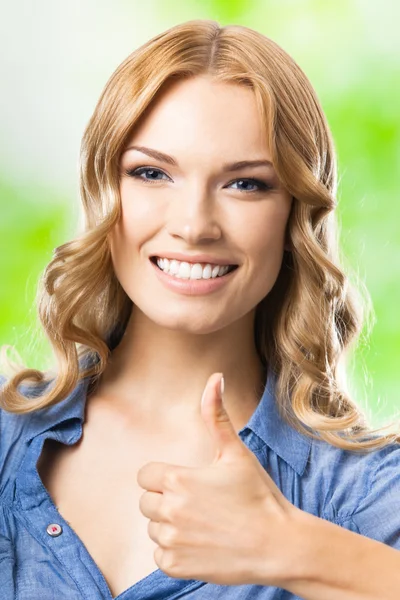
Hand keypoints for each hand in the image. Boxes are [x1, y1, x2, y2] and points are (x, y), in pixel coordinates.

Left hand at [137, 372, 298, 585]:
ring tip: (202, 524)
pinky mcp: (176, 566)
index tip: (186, 482)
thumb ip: (216, 415)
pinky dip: (174, 551)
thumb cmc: (258, 495)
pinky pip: (159, 555)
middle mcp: (169, 510)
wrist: (278, 544)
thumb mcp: (236, 452)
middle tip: (198, 503)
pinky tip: (200, 544)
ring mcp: (171, 540)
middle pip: (146, 502)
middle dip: (165, 501)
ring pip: (153, 529)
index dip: (164, 478)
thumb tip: (215, 378)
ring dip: (170, 526)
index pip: (145, 476)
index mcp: (177, 480)